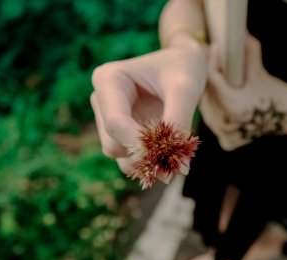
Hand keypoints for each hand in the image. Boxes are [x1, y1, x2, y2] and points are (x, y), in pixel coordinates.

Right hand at [90, 44, 206, 179]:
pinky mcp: (119, 132)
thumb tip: (180, 167)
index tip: (168, 157)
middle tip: (178, 162)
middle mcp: (101, 100)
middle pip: (113, 143)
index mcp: (108, 79)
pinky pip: (129, 158)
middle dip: (144, 155)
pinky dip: (150, 162)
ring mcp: (107, 118)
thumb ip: (179, 123)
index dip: (138, 144)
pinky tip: (171, 156)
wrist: (182, 65)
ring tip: (177, 158)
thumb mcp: (185, 89)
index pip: (115, 122)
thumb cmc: (182, 68)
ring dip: (147, 161)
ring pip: (119, 155)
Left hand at [200, 34, 286, 150]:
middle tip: (211, 63)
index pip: (212, 79)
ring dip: (208, 96)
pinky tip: (219, 104)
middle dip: (207, 78)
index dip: (212, 60)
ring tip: (212, 81)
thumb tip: (242, 34)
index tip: (214, 48)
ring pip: (207, 111)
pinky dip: (215, 114)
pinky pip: (214, 124)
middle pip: (206, 96)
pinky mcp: (228, 142)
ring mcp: (226, 135)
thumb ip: (250, 53)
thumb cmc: (279, 95)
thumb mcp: (261, 74)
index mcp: (233, 107)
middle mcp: (226, 124)